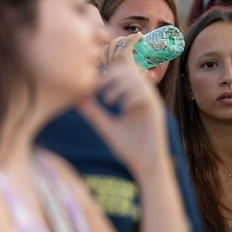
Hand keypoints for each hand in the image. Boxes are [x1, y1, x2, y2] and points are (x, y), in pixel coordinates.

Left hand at [79, 43, 167, 178]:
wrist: (145, 166)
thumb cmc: (128, 148)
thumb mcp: (106, 127)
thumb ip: (93, 113)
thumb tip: (76, 100)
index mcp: (133, 97)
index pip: (125, 73)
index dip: (112, 66)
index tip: (95, 74)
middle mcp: (143, 96)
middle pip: (128, 71)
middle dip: (110, 76)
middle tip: (97, 89)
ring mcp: (151, 103)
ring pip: (135, 80)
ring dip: (118, 86)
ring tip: (107, 100)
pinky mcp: (155, 111)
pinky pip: (142, 94)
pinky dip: (128, 97)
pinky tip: (120, 107)